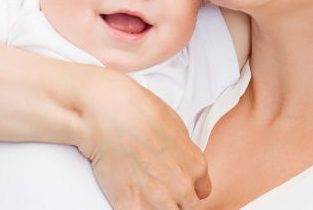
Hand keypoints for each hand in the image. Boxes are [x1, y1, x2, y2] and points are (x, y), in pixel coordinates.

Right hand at [77, 71, 210, 208]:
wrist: (111, 116)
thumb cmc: (139, 112)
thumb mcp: (174, 127)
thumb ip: (182, 152)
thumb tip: (178, 159)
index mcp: (196, 167)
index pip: (201, 192)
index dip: (186, 189)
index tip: (176, 186)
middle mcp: (183, 188)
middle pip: (186, 207)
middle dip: (173, 200)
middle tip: (156, 188)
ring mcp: (159, 201)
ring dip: (155, 206)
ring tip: (142, 192)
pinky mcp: (133, 208)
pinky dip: (134, 208)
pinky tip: (127, 197)